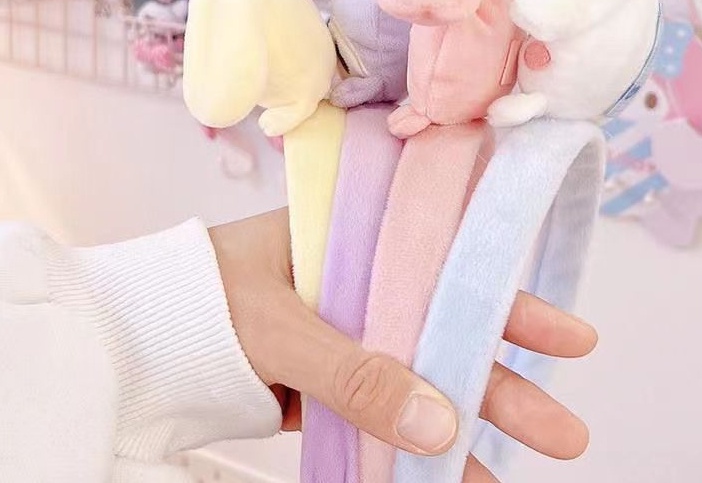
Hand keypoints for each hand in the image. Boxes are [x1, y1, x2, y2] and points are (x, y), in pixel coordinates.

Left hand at [210, 209, 596, 481]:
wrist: (134, 343)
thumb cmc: (200, 301)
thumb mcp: (279, 325)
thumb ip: (354, 369)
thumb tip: (443, 423)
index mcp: (349, 242)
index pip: (443, 262)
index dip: (505, 297)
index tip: (567, 335)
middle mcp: (357, 285)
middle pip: (443, 330)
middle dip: (502, 376)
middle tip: (563, 425)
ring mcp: (344, 336)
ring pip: (417, 376)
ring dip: (465, 421)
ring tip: (523, 466)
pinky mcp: (324, 384)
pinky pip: (378, 412)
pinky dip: (409, 445)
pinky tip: (449, 475)